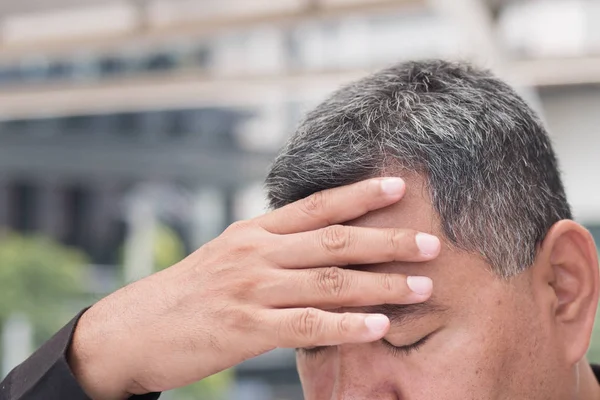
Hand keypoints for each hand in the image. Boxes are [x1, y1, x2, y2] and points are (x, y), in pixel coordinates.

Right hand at [68, 177, 439, 398]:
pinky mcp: (245, 328)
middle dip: (385, 240)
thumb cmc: (190, 291)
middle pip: (332, 240)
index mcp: (254, 231)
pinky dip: (346, 326)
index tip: (398, 185)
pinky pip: (306, 327)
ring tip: (421, 286)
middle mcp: (256, 252)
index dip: (359, 194)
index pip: (315, 206)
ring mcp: (251, 289)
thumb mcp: (229, 255)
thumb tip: (317, 241)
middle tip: (429, 241)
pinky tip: (378, 326)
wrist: (134, 328)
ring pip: (327, 281)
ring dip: (379, 284)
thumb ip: (272, 246)